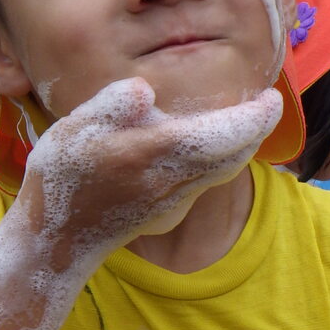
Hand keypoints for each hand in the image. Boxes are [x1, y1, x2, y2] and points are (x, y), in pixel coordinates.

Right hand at [20, 78, 282, 263]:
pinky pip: (204, 183)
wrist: (58, 239)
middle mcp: (176, 180)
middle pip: (236, 156)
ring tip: (240, 122)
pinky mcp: (169, 214)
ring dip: (238, 147)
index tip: (270, 96)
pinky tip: (202, 149)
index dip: (257, 116)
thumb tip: (144, 89)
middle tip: (263, 105)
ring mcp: (176, 202)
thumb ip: (112, 104)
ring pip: (223, 172)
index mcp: (158, 152)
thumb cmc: (63, 177)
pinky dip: (217, 162)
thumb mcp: (75, 128)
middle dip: (255, 130)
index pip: (227, 134)